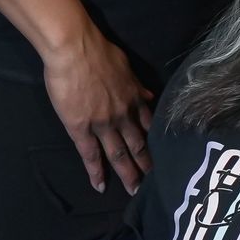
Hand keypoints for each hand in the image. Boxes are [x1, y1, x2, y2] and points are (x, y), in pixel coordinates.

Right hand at [42, 28, 153, 193]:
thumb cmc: (99, 51)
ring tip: (134, 191)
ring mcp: (103, 124)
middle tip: (156, 184)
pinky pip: (90, 155)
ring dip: (127, 174)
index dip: (157, 143)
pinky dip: (96, 172)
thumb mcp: (126, 67)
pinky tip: (100, 187)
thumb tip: (149, 96)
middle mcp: (123, 115)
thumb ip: (137, 85)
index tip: (164, 157)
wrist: (75, 49)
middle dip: (147, 165)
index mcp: (134, 98)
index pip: (150, 126)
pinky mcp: (80, 128)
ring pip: (119, 154)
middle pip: (139, 145)